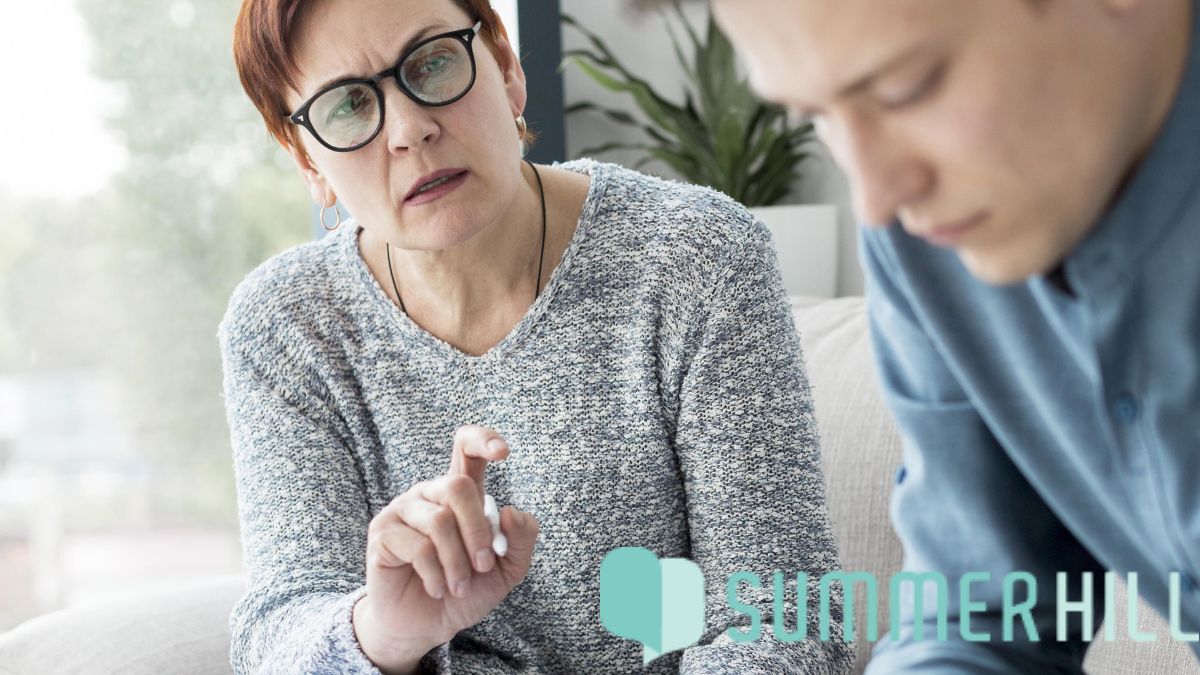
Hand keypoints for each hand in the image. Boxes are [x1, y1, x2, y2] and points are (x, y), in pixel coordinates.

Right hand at [352, 425, 538, 672]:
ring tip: (459, 587)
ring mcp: (403, 510)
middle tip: (485, 566)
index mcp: (460, 494)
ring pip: (439, 521)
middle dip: (478, 531)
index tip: (504, 452)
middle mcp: (430, 494)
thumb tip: (512, 511)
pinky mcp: (382, 533)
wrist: (428, 626)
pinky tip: (438, 589)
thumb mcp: (507, 569)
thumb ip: (520, 540)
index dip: (483, 440)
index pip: (466, 448)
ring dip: (457, 562)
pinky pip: (418, 546)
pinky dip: (436, 575)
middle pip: (458, 487)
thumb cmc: (465, 591)